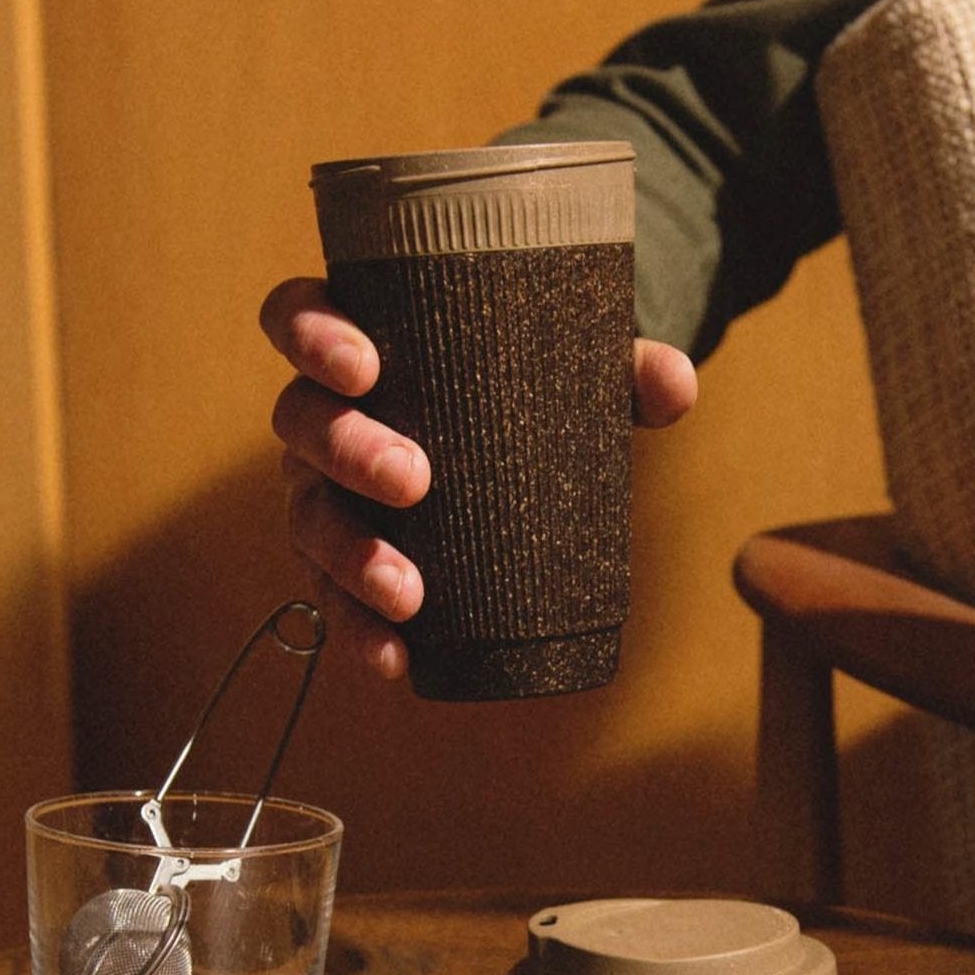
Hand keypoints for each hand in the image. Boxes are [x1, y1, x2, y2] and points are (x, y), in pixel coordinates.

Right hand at [259, 277, 697, 678]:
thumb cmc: (525, 385)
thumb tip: (676, 384)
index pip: (298, 317)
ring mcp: (324, 488)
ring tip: (408, 593)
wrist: (522, 441)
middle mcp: (326, 411)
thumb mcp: (574, 366)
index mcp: (360, 341)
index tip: (365, 365)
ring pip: (307, 516)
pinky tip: (395, 657)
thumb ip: (627, 368)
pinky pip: (330, 595)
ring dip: (349, 555)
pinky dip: (357, 629)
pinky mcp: (342, 556)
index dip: (311, 335)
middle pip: (301, 421)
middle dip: (348, 451)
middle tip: (415, 480)